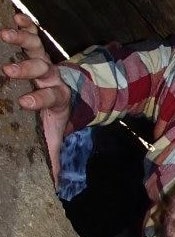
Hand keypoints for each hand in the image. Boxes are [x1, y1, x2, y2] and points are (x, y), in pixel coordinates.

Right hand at [1, 13, 71, 185]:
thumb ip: (54, 156)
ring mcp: (45, 63)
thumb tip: (53, 186)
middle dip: (27, 69)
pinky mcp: (38, 51)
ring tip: (5, 32)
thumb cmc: (57, 115)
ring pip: (36, 49)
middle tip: (8, 69)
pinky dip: (25, 26)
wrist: (72, 93)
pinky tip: (14, 17)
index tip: (26, 102)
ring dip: (22, 40)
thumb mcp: (56, 134)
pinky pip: (33, 36)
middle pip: (43, 70)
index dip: (39, 99)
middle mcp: (52, 78)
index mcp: (57, 99)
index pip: (50, 97)